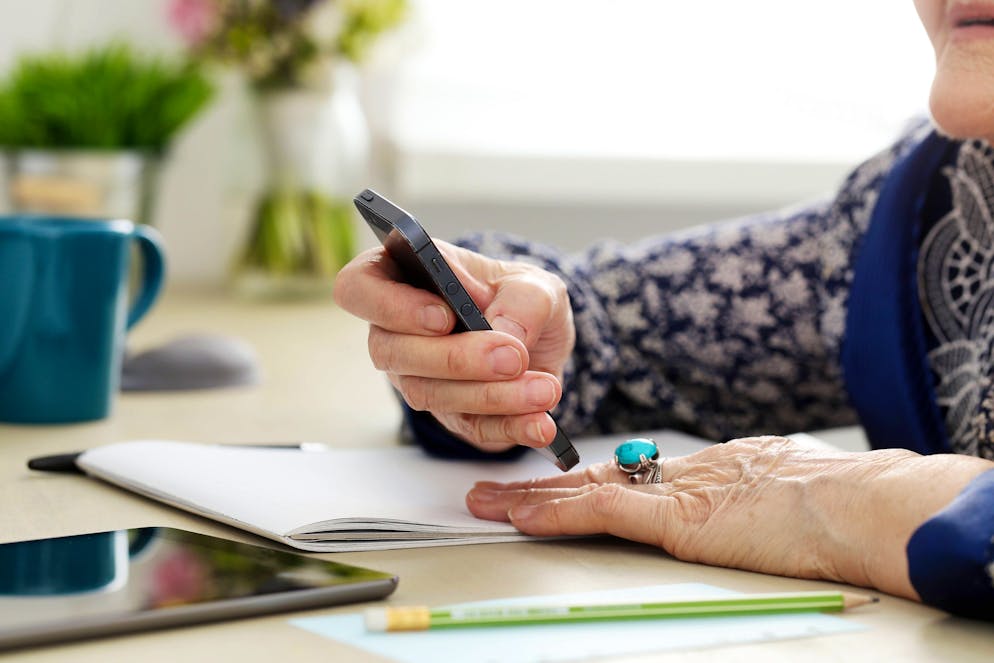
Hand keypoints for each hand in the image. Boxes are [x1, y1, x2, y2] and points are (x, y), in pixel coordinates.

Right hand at [333, 240, 574, 452]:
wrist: (541, 339)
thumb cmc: (518, 297)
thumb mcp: (534, 284)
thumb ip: (523, 301)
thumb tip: (505, 336)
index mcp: (400, 277)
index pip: (359, 288)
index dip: (391, 305)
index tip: (442, 316)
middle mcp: (395, 331)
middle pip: (392, 352)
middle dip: (455, 359)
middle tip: (512, 357)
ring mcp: (415, 378)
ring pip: (428, 394)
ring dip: (491, 396)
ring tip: (543, 389)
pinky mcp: (448, 415)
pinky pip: (467, 428)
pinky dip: (509, 427)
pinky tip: (540, 424)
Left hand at [466, 436, 993, 597]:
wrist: (855, 505)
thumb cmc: (836, 505)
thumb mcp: (782, 492)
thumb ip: (748, 497)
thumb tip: (745, 505)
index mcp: (709, 472)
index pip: (632, 478)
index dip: (586, 481)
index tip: (555, 483)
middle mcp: (682, 475)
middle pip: (597, 480)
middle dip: (543, 486)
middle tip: (496, 486)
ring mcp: (675, 494)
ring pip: (587, 492)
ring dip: (533, 500)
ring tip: (488, 501)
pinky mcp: (673, 516)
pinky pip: (602, 514)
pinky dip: (558, 514)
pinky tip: (523, 515)